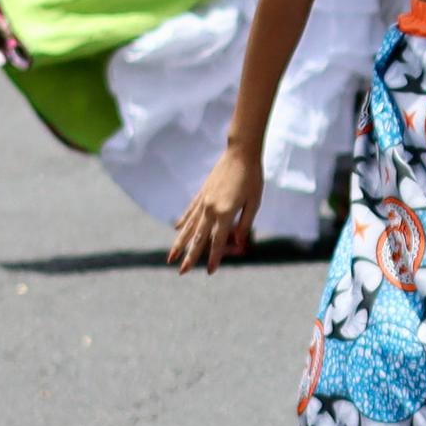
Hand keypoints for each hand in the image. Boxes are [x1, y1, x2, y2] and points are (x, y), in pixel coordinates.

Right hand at [169, 148, 261, 273]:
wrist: (240, 153)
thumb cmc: (252, 178)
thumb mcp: (254, 202)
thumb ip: (245, 223)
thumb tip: (239, 244)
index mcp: (225, 212)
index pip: (218, 241)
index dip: (215, 258)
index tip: (210, 272)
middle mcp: (210, 209)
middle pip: (198, 238)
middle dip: (190, 257)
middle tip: (182, 272)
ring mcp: (203, 201)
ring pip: (188, 227)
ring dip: (179, 243)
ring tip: (171, 257)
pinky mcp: (201, 193)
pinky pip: (189, 211)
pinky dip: (182, 221)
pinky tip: (176, 230)